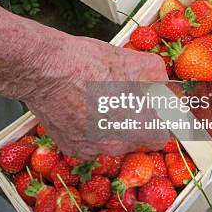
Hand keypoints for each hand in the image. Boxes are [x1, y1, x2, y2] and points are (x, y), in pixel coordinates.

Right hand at [23, 34, 168, 157]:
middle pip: (135, 139)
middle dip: (133, 121)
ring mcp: (92, 151)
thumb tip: (165, 86)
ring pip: (111, 141)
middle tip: (123, 97)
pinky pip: (89, 142)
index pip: (161, 136)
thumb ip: (158, 78)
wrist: (46, 68)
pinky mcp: (71, 147)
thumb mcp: (135, 61)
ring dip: (110, 126)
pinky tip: (81, 106)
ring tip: (99, 98)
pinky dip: (88, 129)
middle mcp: (117, 147)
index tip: (151, 108)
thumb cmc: (90, 64)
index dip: (158, 120)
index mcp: (139, 129)